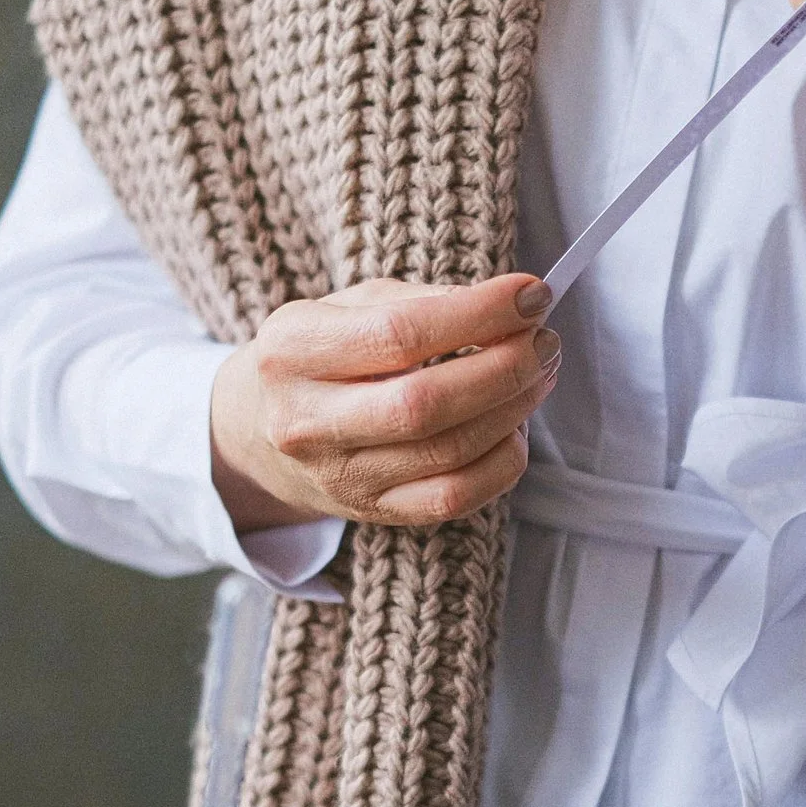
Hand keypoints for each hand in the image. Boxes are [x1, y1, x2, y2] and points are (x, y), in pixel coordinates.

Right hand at [210, 275, 560, 530]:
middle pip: (426, 404)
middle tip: (545, 342)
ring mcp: (339, 476)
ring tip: (539, 374)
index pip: (400, 334)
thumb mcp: (350, 306)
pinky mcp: (373, 511)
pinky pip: (455, 497)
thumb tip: (513, 307)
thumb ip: (424, 300)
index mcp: (293, 351)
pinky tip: (514, 426)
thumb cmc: (322, 355)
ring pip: (449, 453)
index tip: (532, 295)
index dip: (479, 314)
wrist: (260, 429)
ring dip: (514, 410)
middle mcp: (307, 421)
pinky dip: (502, 460)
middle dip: (505, 368)